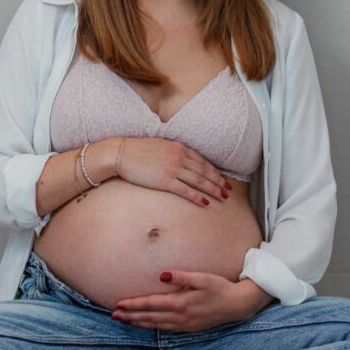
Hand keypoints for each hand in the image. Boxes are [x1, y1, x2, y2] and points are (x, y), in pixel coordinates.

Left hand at [111, 269, 258, 332]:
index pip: (151, 304)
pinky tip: (145, 325)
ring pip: (155, 325)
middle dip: (130, 316)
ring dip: (138, 323)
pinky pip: (165, 329)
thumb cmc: (219, 287)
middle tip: (113, 316)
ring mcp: (183, 325)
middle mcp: (179, 317)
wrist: (236, 305)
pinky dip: (151, 327)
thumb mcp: (202, 278)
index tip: (119, 305)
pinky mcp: (188, 328)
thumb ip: (181, 276)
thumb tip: (162, 274)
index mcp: (180, 303)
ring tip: (124, 321)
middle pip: (149, 317)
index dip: (134, 305)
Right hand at [116, 137, 231, 207]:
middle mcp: (179, 157)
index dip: (214, 171)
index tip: (223, 178)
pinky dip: (197, 197)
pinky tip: (205, 203)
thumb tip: (182, 159)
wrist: (121, 153)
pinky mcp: (165, 180)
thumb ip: (173, 151)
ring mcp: (173, 169)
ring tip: (222, 197)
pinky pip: (186, 190)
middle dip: (218, 182)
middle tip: (228, 190)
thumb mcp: (160, 146)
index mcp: (179, 148)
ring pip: (199, 181)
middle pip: (204, 172)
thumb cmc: (137, 150)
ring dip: (213, 190)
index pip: (202, 161)